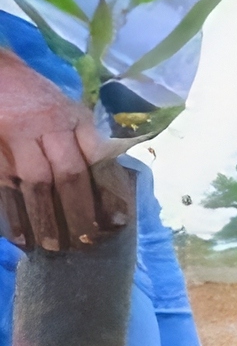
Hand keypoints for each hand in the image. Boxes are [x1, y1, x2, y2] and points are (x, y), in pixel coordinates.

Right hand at [0, 50, 118, 252]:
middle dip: (78, 212)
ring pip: (34, 183)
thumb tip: (109, 192)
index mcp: (74, 118)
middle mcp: (48, 125)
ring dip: (44, 218)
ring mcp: (17, 135)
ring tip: (51, 246)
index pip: (97, 158)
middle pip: (68, 174)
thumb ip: (87, 143)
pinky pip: (3, 185)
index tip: (116, 223)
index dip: (107, 193)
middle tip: (84, 243)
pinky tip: (18, 236)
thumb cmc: (37, 99)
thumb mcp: (68, 110)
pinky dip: (10, 213)